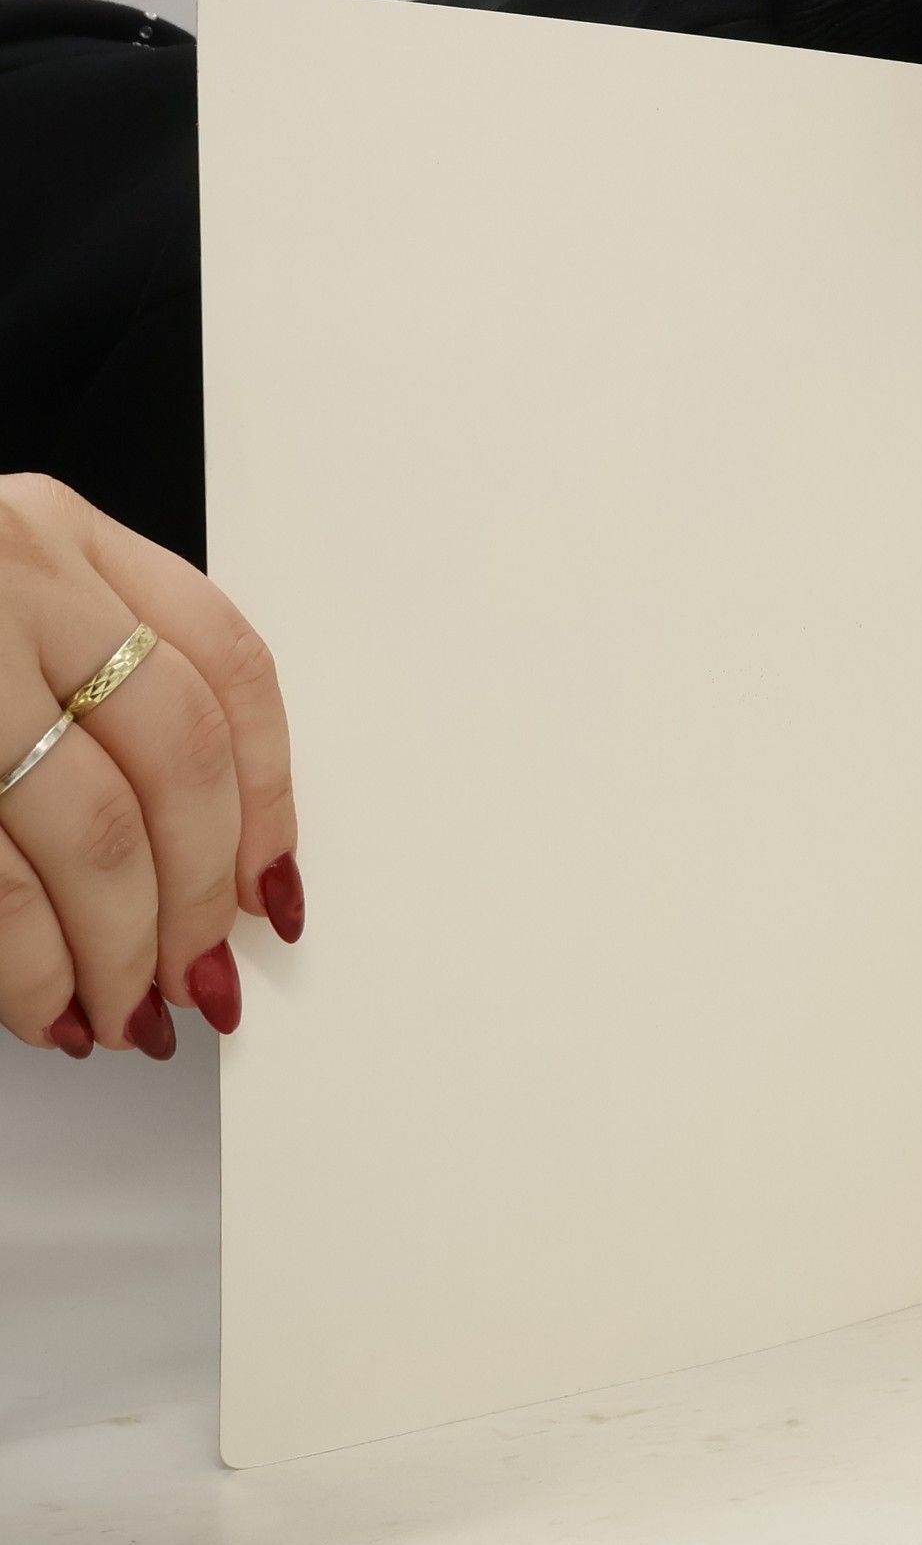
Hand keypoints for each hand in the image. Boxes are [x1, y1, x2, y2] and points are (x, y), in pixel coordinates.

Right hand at [0, 473, 303, 1060]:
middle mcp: (10, 569)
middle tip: (198, 977)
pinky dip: (28, 958)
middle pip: (178, 756)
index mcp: (59, 534)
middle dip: (200, 894)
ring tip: (124, 1009)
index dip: (268, 795)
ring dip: (123, 944)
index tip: (271, 886)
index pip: (228, 670)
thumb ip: (85, 685)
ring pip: (92, 822)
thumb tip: (207, 863)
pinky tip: (43, 1004)